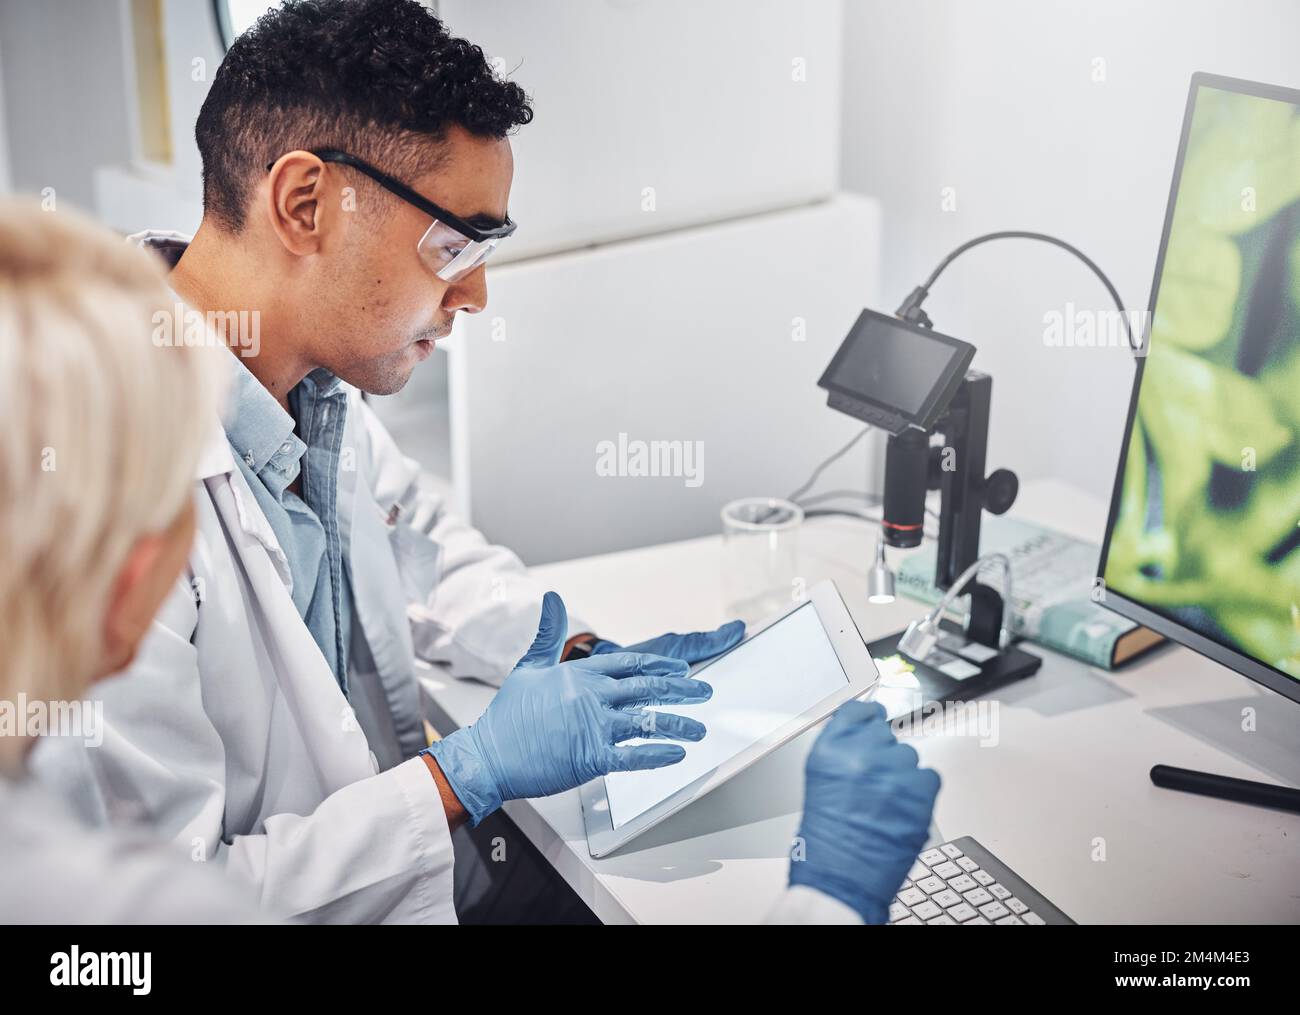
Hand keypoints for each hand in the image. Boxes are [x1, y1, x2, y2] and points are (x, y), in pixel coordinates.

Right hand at [426, 592, 714, 825]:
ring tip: (699, 728)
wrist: (489, 755)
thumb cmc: (508, 716)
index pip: (631, 664)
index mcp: (581, 674)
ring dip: (679, 724)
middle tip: (705, 692)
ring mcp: (595, 726)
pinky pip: (636, 755)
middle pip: (648, 689)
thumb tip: (551, 597)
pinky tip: (678, 754)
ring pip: (649, 720)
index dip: (660, 667)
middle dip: (682, 690)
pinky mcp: (593, 756)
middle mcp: (593, 696)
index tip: (681, 669)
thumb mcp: (530, 666)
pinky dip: (660, 754)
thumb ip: (548, 632)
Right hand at [789, 700, 939, 923]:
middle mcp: (862, 755)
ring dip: (901, 774)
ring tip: (885, 802)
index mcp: (831, 750)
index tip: (873, 722)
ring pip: (908, 755)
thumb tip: (862, 733)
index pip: (859, 711)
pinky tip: (902, 808)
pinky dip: (919, 791)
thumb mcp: (818, 782)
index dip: (868, 719)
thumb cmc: (825, 840)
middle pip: (885, 733)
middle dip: (881, 754)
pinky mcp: (920, 793)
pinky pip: (929, 776)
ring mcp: (894, 773)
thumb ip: (840, 751)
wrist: (841, 880)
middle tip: (873, 782)